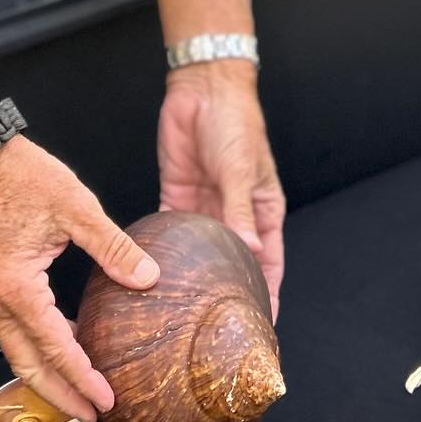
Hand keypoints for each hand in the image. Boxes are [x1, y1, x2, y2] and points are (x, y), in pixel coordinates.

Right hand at [0, 134, 158, 421]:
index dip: (82, 377)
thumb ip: (113, 247)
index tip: (106, 402)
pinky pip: (10, 329)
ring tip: (78, 390)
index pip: (55, 347)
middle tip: (92, 416)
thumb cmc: (24, 175)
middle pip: (27, 364)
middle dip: (60, 394)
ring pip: (15, 350)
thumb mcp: (76, 206)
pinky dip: (35, 346)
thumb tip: (148, 278)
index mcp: (17, 286)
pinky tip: (62, 341)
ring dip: (46, 374)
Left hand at [157, 61, 285, 318]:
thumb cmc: (236, 123)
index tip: (262, 327)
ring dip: (192, 276)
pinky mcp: (176, 195)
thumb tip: (250, 251)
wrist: (203, 88)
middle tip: (214, 332)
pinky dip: (164, 248)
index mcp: (262, 211)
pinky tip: (152, 272)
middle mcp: (234, 216)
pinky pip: (170, 229)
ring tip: (180, 312)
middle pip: (232, 264)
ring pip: (199, 252)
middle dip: (226, 294)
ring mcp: (204, 208)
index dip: (267, 294)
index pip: (268, 263)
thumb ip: (241, 211)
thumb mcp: (240, 169)